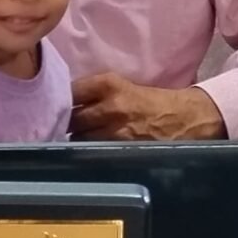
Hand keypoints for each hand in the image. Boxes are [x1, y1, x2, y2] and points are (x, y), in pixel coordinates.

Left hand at [70, 74, 225, 142]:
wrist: (184, 118)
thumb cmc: (150, 101)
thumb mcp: (121, 87)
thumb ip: (93, 94)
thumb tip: (62, 104)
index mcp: (108, 84)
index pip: (69, 93)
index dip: (58, 102)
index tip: (52, 107)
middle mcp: (109, 106)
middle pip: (70, 119)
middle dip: (63, 124)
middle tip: (58, 128)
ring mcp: (115, 131)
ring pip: (78, 139)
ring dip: (73, 141)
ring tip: (70, 142)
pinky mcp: (122, 150)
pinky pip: (93, 153)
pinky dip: (86, 154)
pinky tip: (86, 154)